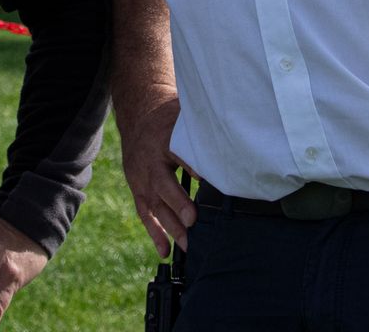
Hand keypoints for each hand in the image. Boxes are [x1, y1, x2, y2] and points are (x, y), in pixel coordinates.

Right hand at [117, 94, 195, 257]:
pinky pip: (144, 213)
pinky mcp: (138, 190)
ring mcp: (141, 178)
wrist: (138, 117)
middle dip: (177, 203)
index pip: (178, 153)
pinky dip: (154, 233)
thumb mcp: (183, 116)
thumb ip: (202, 130)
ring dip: (169, 227)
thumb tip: (231, 145)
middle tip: (193, 220)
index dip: (191, 166)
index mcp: (164, 139)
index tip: (205, 179)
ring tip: (187, 245)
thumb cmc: (168, 118)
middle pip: (162, 183)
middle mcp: (150, 161)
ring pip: (153, 204)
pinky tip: (165, 251)